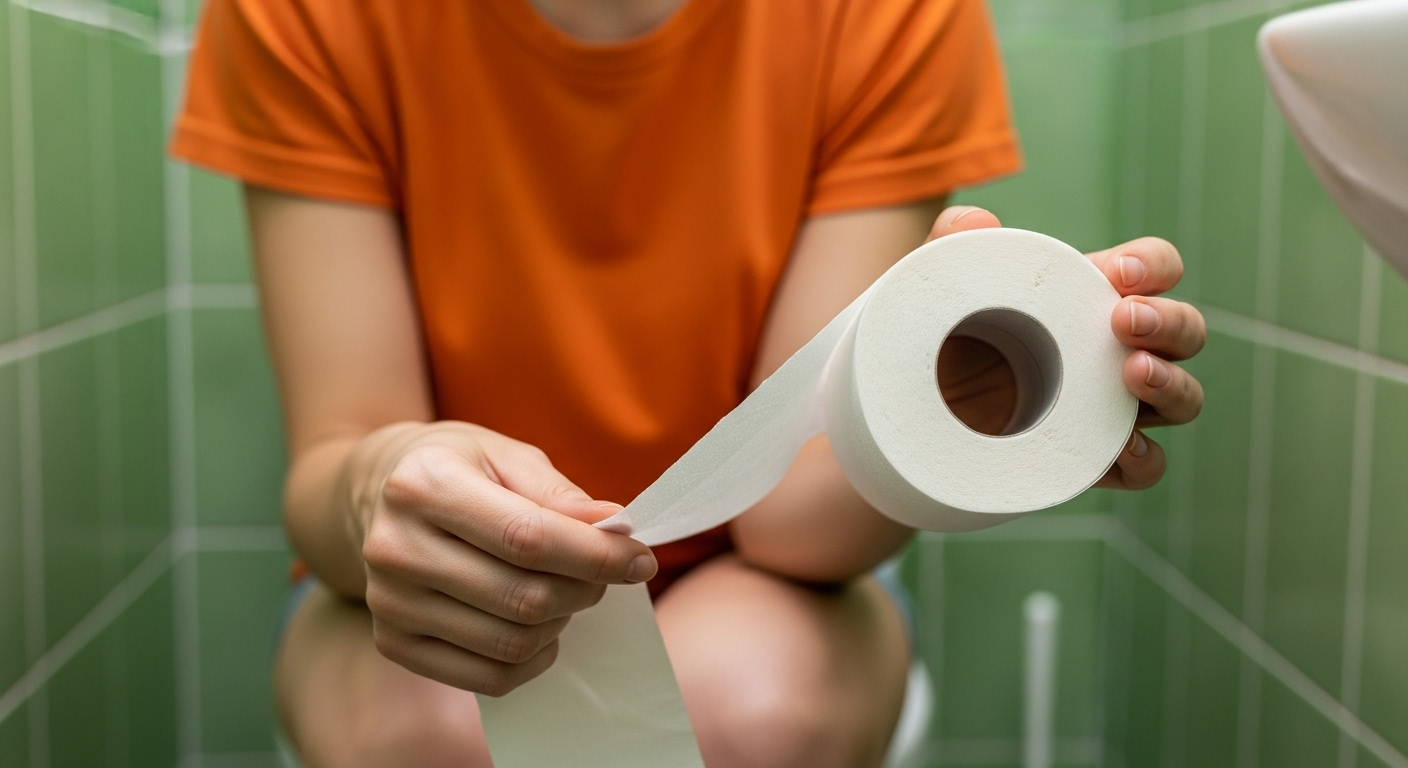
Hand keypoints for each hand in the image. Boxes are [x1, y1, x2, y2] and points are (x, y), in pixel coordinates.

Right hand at [350, 422, 656, 694]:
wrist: (375, 494)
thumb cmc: (457, 468)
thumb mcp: (506, 456)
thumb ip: (559, 493)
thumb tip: (613, 527)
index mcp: (423, 484)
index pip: (527, 537)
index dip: (596, 555)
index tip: (640, 559)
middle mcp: (395, 546)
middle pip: (523, 597)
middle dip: (584, 589)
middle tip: (602, 573)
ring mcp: (388, 601)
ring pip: (510, 643)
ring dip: (560, 624)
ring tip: (565, 592)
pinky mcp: (393, 642)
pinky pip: (485, 677)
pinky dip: (531, 660)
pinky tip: (541, 630)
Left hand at [926, 206, 1205, 489]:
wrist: (920, 406)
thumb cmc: (946, 333)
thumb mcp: (943, 284)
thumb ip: (953, 240)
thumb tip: (975, 222)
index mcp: (1095, 297)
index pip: (1156, 270)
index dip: (1152, 266)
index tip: (1117, 273)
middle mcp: (1120, 350)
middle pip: (1185, 331)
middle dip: (1167, 321)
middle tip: (1124, 320)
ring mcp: (1115, 407)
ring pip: (1183, 398)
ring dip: (1171, 383)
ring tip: (1133, 373)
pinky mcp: (1098, 458)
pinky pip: (1147, 465)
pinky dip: (1144, 458)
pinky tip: (1121, 448)